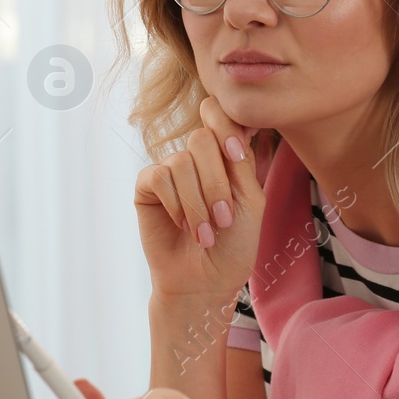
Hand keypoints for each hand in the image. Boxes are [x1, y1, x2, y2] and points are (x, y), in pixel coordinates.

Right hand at [133, 96, 269, 304]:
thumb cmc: (233, 246)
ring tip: (204, 234)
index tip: (236, 156)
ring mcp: (171, 171)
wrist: (206, 282)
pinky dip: (175, 204)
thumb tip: (231, 125)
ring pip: (181, 162)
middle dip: (216, 182)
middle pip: (201, 138)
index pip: (220, 116)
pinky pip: (159, 177)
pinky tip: (181, 226)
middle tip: (224, 219)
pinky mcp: (147, 187)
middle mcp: (196, 159)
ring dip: (197, 203)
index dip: (226, 127)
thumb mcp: (251, 200)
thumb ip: (240, 161)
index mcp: (225, 156)